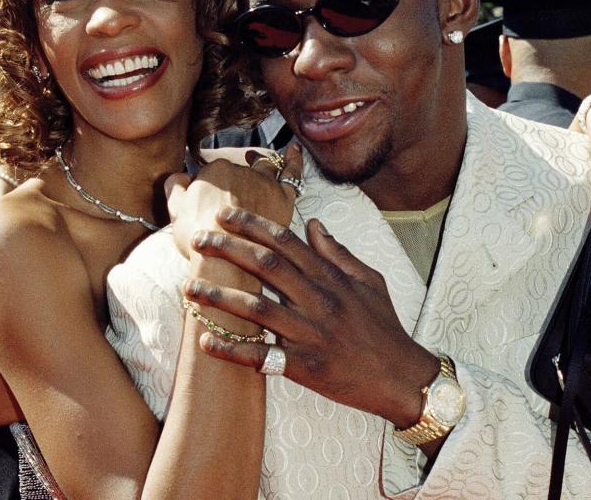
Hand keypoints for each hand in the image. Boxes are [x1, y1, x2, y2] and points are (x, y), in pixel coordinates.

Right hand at [165, 143, 302, 261]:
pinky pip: (292, 173)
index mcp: (217, 170)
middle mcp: (242, 170)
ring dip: (260, 161)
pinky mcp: (283, 197)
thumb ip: (175, 186)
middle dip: (234, 175)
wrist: (225, 260)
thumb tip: (180, 175)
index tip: (209, 198)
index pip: (215, 170)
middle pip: (239, 168)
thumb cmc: (198, 237)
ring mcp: (265, 183)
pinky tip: (294, 149)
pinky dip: (294, 159)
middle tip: (229, 185)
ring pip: (265, 166)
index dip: (211, 184)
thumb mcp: (175, 209)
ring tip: (255, 157)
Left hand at [182, 208, 438, 428]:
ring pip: (257, 308)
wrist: (400, 377)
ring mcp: (310, 334)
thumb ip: (338, 253)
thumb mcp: (370, 280)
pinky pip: (262, 358)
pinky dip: (233, 350)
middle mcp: (318, 301)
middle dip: (228, 249)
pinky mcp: (304, 367)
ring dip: (220, 296)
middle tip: (198, 239)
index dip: (253, 225)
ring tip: (189, 287)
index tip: (225, 213)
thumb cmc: (384, 327)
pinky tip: (206, 342)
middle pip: (266, 267)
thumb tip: (313, 224)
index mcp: (331, 278)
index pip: (286, 242)